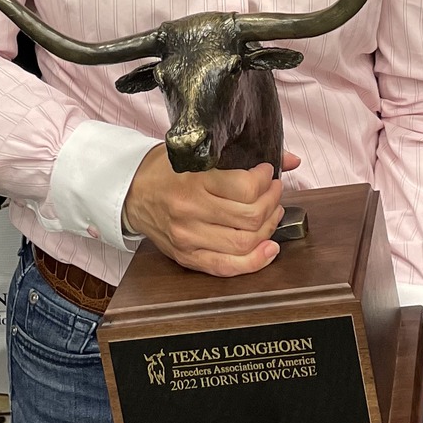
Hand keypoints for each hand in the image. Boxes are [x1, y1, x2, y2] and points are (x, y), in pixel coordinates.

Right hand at [121, 148, 301, 276]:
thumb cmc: (165, 170)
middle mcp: (190, 211)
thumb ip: (243, 156)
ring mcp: (188, 238)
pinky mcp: (187, 257)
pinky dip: (255, 262)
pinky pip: (226, 268)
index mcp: (193, 180)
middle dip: (272, 202)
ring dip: (268, 228)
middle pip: (250, 217)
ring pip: (245, 243)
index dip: (265, 180)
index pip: (245, 187)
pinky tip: (269, 248)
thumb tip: (291, 159)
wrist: (131, 193)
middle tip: (273, 191)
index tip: (267, 172)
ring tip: (271, 213)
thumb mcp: (198, 154)